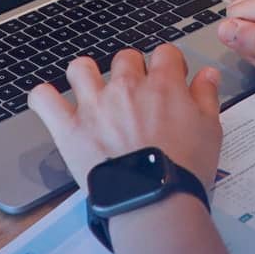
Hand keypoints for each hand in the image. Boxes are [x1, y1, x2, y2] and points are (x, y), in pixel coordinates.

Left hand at [28, 46, 222, 188]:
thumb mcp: (210, 129)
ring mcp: (95, 106)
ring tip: (91, 88)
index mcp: (163, 85)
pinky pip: (45, 100)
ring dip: (86, 74)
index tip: (168, 76)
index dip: (168, 63)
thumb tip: (207, 75)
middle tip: (134, 92)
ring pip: (80, 69)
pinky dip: (44, 98)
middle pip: (124, 58)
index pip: (164, 53)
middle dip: (130, 70)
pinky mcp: (70, 129)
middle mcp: (126, 88)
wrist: (154, 201)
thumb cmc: (183, 170)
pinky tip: (50, 101)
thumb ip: (206, 96)